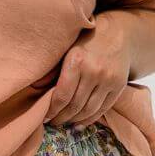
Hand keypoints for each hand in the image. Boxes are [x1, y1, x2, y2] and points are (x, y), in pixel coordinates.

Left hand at [43, 12, 131, 126]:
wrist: (116, 33)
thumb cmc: (85, 42)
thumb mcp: (66, 50)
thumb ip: (51, 70)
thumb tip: (34, 88)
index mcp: (77, 61)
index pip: (62, 95)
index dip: (52, 110)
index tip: (45, 117)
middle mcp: (94, 71)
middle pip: (75, 105)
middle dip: (62, 117)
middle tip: (54, 122)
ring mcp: (108, 80)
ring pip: (89, 110)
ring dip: (75, 120)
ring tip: (66, 122)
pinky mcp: (119, 85)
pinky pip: (103, 109)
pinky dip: (90, 118)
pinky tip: (80, 122)